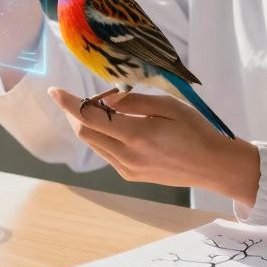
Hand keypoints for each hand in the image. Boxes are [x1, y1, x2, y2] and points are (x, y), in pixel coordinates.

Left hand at [48, 87, 260, 206]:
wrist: (212, 166)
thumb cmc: (196, 131)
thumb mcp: (169, 107)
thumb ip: (135, 103)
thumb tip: (107, 100)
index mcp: (137, 136)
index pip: (91, 118)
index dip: (69, 104)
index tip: (54, 90)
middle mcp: (127, 156)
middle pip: (85, 133)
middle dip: (74, 113)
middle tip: (77, 96)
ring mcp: (128, 169)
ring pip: (94, 144)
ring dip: (87, 125)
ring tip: (99, 108)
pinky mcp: (131, 176)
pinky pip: (106, 153)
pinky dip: (101, 137)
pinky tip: (113, 126)